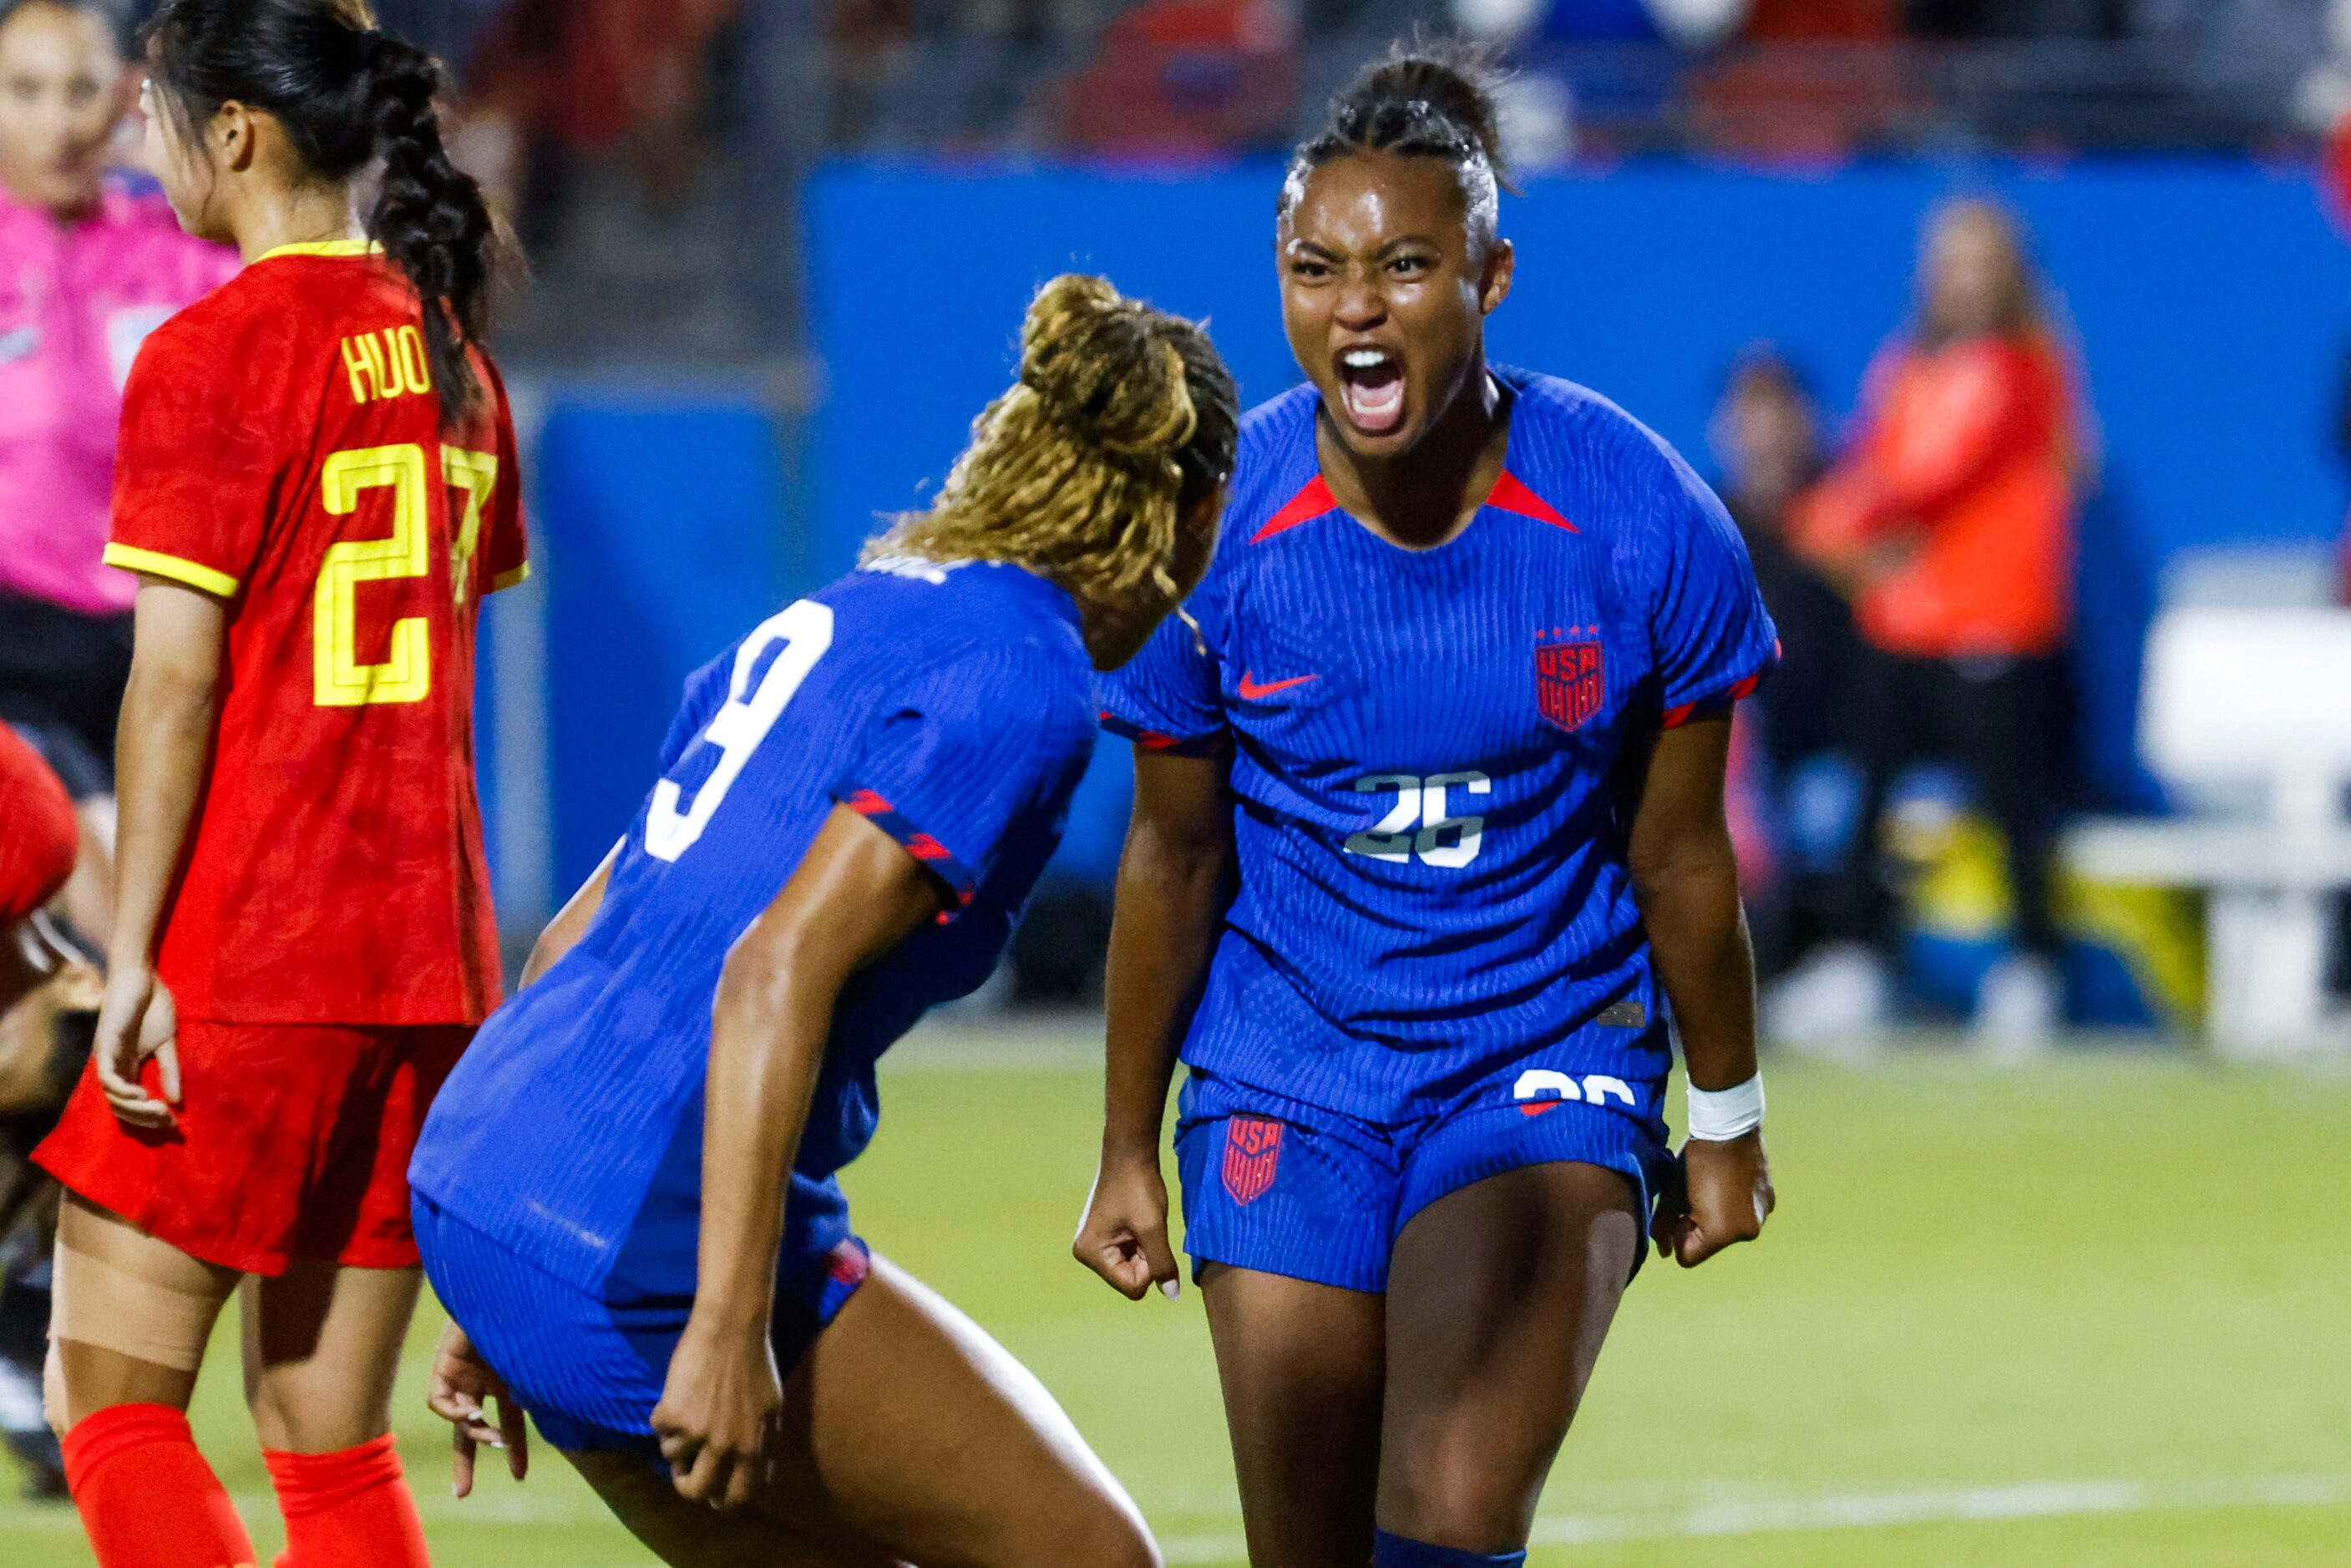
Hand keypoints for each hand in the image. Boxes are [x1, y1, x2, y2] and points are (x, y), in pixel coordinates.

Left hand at [91, 966, 177, 1129]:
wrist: (141, 977)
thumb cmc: (153, 1005)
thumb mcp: (167, 1043)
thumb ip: (170, 1071)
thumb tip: (177, 1102)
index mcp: (128, 1067)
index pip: (132, 1102)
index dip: (149, 1116)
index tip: (173, 1123)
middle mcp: (114, 1067)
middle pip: (120, 1106)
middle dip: (143, 1118)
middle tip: (166, 1122)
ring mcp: (107, 1057)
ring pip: (111, 1096)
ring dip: (132, 1108)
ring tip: (157, 1110)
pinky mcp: (104, 1046)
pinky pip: (106, 1076)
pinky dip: (121, 1089)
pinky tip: (140, 1093)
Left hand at [426, 1321, 527, 1496]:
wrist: (503, 1283)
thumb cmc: (535, 1314)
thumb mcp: (539, 1359)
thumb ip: (537, 1391)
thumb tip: (533, 1422)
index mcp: (509, 1381)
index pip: (509, 1422)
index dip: (513, 1449)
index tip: (519, 1476)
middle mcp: (485, 1380)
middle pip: (472, 1429)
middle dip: (467, 1461)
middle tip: (464, 1494)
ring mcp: (464, 1374)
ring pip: (456, 1420)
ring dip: (474, 1434)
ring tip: (490, 1434)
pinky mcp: (443, 1365)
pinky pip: (440, 1403)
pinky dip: (455, 1413)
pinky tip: (474, 1411)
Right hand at [651, 1311, 779, 1509]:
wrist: (732, 1327)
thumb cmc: (754, 1362)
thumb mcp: (771, 1408)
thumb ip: (763, 1444)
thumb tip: (755, 1477)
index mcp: (755, 1447)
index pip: (738, 1496)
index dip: (722, 1500)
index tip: (712, 1494)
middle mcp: (728, 1446)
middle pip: (697, 1492)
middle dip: (686, 1485)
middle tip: (683, 1471)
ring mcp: (699, 1433)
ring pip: (672, 1458)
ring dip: (675, 1439)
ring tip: (686, 1411)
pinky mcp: (674, 1416)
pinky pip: (657, 1430)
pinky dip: (662, 1414)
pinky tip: (677, 1392)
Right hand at [1073, 1150, 1180, 1300]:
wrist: (1130, 1154)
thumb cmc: (1138, 1188)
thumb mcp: (1152, 1228)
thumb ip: (1162, 1264)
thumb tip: (1172, 1295)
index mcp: (1091, 1253)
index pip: (1132, 1286)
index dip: (1150, 1268)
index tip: (1151, 1238)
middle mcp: (1088, 1254)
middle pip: (1130, 1278)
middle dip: (1147, 1258)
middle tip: (1147, 1228)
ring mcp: (1096, 1246)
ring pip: (1133, 1267)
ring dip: (1146, 1249)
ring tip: (1143, 1222)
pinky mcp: (1105, 1238)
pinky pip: (1130, 1255)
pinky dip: (1142, 1243)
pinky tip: (1141, 1222)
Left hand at [1653, 1130, 1774, 1268]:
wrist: (1731, 1125)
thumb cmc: (1695, 1159)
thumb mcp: (1672, 1193)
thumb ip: (1664, 1225)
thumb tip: (1663, 1252)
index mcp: (1721, 1233)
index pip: (1688, 1257)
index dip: (1677, 1237)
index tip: (1677, 1213)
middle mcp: (1746, 1232)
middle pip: (1709, 1244)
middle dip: (1696, 1227)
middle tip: (1691, 1196)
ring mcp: (1761, 1217)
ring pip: (1727, 1230)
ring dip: (1715, 1217)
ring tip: (1709, 1186)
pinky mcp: (1769, 1202)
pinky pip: (1744, 1214)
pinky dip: (1732, 1205)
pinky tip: (1726, 1181)